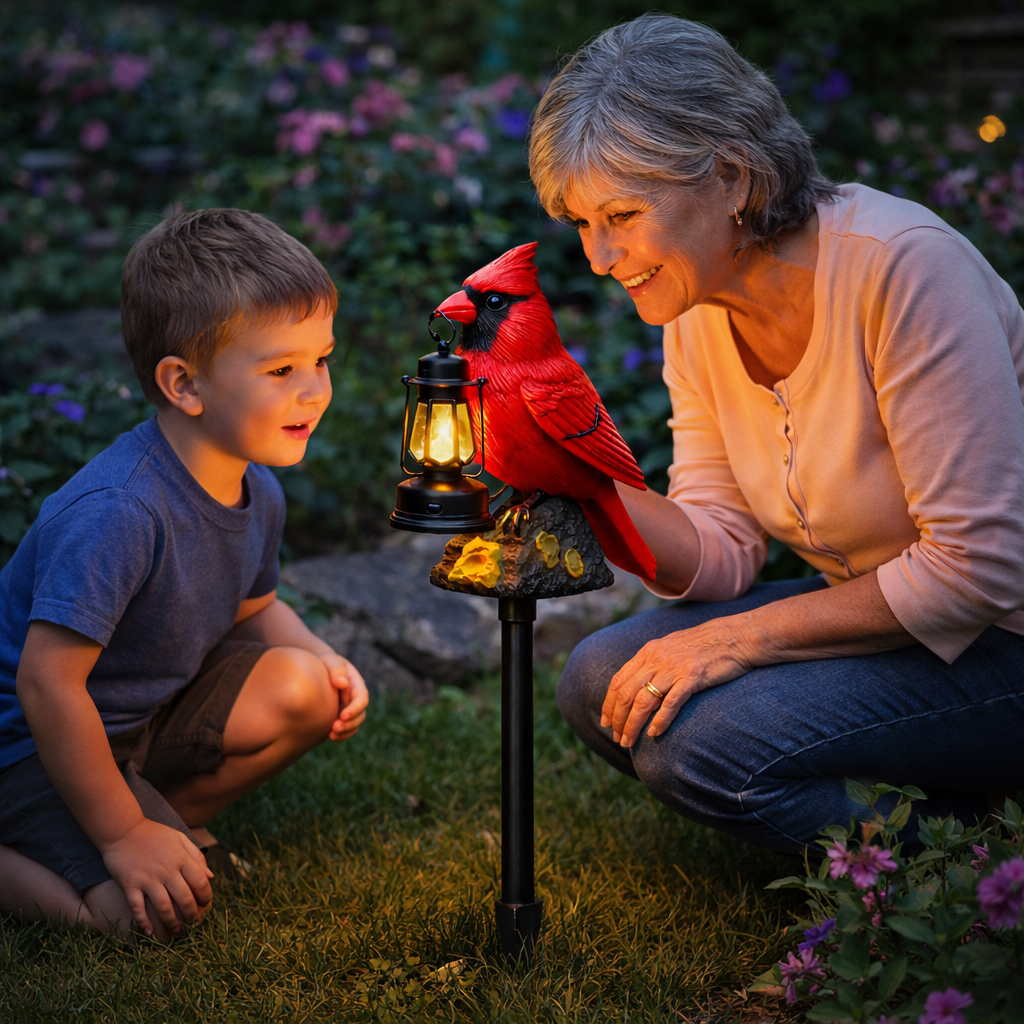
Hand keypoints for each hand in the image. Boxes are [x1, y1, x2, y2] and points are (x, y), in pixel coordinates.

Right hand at [100, 818, 213, 937]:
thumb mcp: (180, 838)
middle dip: (191, 915)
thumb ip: (196, 856)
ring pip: (163, 907)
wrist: (123, 829)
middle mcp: (167, 870)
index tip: (206, 905)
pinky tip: (149, 931)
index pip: (200, 882)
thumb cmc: (154, 834)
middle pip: (184, 899)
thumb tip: (211, 876)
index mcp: (181, 858)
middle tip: (193, 924)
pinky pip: (138, 908)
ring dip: (171, 923)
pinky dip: (143, 921)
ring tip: (175, 933)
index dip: (206, 897)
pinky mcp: (130, 885)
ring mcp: (148, 878)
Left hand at [319, 651, 368, 740]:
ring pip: (355, 724)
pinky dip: (341, 735)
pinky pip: (346, 729)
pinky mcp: (340, 717)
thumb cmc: (324, 664)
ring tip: (332, 735)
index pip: (362, 698)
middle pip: (360, 714)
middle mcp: (355, 699)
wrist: (316, 670)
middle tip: (335, 728)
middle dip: (350, 723)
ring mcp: (349, 709)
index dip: (355, 708)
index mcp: (356, 685)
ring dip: (346, 731)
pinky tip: (330, 737)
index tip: (343, 715)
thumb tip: (343, 683)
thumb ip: (336, 669)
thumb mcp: (330, 661)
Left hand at [601, 617, 755, 748]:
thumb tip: (638, 684)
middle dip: (618, 719)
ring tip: (629, 741)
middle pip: (627, 693)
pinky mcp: (693, 677)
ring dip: (633, 724)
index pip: (619, 680)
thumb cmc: (703, 646)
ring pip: (644, 700)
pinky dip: (660, 720)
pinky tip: (654, 733)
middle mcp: (657, 659)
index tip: (606, 722)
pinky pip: (671, 702)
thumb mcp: (670, 648)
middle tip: (617, 738)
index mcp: (648, 652)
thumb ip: (653, 663)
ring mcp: (674, 668)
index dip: (609, 703)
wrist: (734, 636)